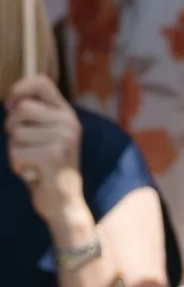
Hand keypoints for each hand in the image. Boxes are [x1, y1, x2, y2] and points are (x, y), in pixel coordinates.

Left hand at [4, 75, 90, 237]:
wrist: (65, 204)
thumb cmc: (48, 169)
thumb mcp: (48, 137)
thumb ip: (36, 117)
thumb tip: (11, 102)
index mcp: (68, 115)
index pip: (41, 82)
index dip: (19, 89)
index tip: (11, 106)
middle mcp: (69, 123)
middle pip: (22, 107)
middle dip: (12, 127)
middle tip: (24, 145)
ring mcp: (63, 139)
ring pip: (16, 132)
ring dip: (15, 150)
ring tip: (32, 162)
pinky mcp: (52, 156)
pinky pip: (15, 152)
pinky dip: (16, 165)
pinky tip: (32, 173)